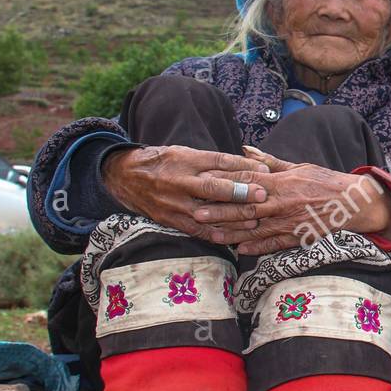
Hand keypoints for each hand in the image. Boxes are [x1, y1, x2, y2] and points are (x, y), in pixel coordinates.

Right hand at [102, 145, 270, 244]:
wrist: (125, 176)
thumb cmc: (163, 162)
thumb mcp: (185, 152)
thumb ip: (213, 160)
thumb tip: (249, 164)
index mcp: (185, 160)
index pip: (218, 162)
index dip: (242, 167)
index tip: (265, 171)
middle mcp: (180, 181)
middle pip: (214, 188)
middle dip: (240, 192)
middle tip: (263, 195)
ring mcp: (174, 203)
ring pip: (208, 212)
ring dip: (233, 218)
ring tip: (254, 220)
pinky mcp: (170, 220)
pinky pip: (196, 230)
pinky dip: (214, 235)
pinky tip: (232, 238)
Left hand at [191, 147, 390, 255]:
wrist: (354, 203)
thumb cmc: (325, 181)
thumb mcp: (297, 166)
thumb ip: (269, 161)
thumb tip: (245, 149)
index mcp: (281, 182)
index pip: (247, 181)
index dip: (224, 182)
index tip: (204, 182)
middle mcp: (282, 203)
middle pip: (245, 208)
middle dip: (220, 212)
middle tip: (197, 214)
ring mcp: (289, 222)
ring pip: (255, 229)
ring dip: (232, 234)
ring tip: (212, 236)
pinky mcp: (297, 237)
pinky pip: (274, 244)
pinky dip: (257, 248)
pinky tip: (241, 250)